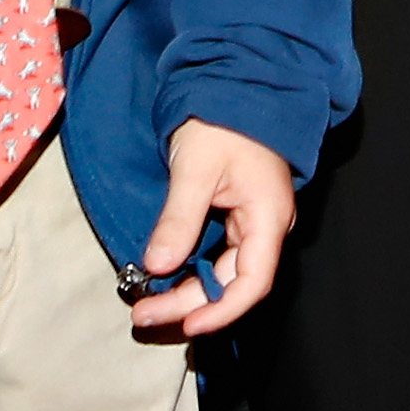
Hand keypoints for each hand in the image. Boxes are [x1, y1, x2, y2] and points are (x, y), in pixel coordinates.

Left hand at [131, 118, 296, 337]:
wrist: (234, 84)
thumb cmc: (222, 122)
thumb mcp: (195, 170)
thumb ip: (179, 220)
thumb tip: (158, 266)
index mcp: (267, 217)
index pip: (252, 282)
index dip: (221, 310)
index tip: (186, 326)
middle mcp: (265, 225)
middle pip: (232, 282)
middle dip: (189, 304)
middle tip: (142, 314)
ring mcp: (251, 220)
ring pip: (222, 271)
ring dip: (187, 290)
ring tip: (146, 303)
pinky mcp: (235, 213)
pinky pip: (216, 253)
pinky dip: (190, 269)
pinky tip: (164, 277)